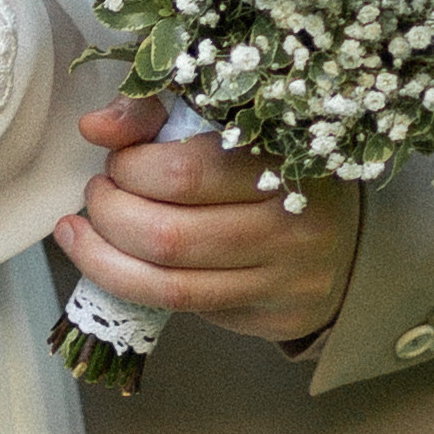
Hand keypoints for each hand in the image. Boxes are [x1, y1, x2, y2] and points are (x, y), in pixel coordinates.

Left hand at [56, 102, 359, 345]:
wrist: (350, 237)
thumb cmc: (272, 171)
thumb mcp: (229, 128)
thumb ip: (160, 117)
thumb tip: (95, 126)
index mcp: (283, 158)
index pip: (183, 173)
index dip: (130, 167)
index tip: (116, 158)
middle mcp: (292, 223)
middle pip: (168, 235)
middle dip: (109, 213)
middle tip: (97, 193)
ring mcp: (286, 278)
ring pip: (169, 284)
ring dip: (105, 257)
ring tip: (84, 231)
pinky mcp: (275, 316)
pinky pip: (187, 309)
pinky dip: (132, 285)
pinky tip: (109, 261)